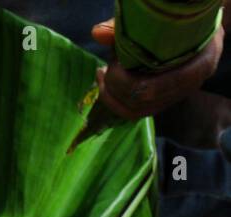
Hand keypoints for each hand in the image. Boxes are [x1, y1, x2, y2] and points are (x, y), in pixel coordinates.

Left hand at [92, 18, 224, 120]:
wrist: (200, 34)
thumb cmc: (182, 25)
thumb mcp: (164, 22)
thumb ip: (130, 29)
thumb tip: (97, 33)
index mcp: (198, 65)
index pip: (152, 87)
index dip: (124, 79)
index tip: (114, 60)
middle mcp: (188, 87)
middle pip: (140, 99)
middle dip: (115, 84)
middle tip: (106, 67)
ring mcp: (175, 97)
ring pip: (134, 111)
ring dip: (111, 95)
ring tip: (102, 74)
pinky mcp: (162, 102)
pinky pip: (134, 112)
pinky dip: (114, 100)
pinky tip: (106, 83)